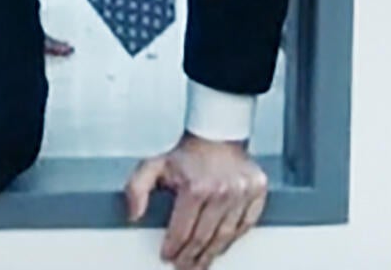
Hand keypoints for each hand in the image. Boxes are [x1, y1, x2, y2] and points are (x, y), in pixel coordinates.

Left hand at [124, 134, 268, 269]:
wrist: (217, 134)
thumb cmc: (186, 154)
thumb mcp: (153, 166)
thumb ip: (136, 189)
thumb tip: (134, 215)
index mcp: (194, 187)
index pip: (182, 231)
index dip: (173, 248)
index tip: (168, 256)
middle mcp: (221, 191)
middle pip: (204, 238)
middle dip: (192, 257)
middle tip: (185, 266)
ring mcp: (241, 192)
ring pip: (226, 236)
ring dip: (212, 253)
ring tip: (202, 263)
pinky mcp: (257, 191)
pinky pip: (246, 224)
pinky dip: (234, 238)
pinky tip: (222, 245)